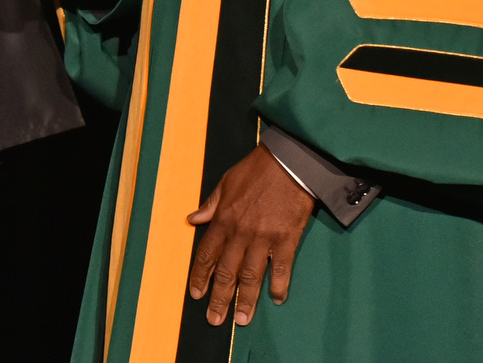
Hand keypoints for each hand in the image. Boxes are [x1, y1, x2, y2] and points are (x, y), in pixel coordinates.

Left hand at [186, 144, 314, 325]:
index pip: (207, 254)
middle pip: (227, 271)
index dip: (200, 276)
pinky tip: (277, 299)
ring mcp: (265, 238)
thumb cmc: (257, 169)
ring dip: (246, 300)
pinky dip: (279, 285)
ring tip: (242, 320)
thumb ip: (211, 204)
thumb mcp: (226, 182)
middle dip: (219, 298)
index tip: (196, 294)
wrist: (290, 162)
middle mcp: (241, 232)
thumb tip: (193, 218)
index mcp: (224, 219)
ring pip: (251, 276)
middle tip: (215, 319)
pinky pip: (281, 268)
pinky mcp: (287, 239)